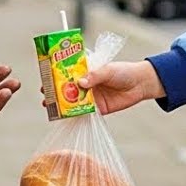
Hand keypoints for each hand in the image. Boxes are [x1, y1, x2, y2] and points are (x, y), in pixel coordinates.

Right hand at [41, 60, 163, 114]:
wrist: (140, 85)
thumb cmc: (123, 72)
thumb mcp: (108, 69)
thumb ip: (95, 75)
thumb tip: (80, 82)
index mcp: (86, 70)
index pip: (68, 71)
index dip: (56, 73)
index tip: (46, 74)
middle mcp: (86, 84)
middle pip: (67, 87)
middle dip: (55, 90)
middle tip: (45, 91)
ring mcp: (90, 97)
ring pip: (72, 100)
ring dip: (60, 103)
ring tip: (49, 104)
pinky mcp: (97, 109)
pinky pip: (82, 112)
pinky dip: (73, 114)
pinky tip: (63, 115)